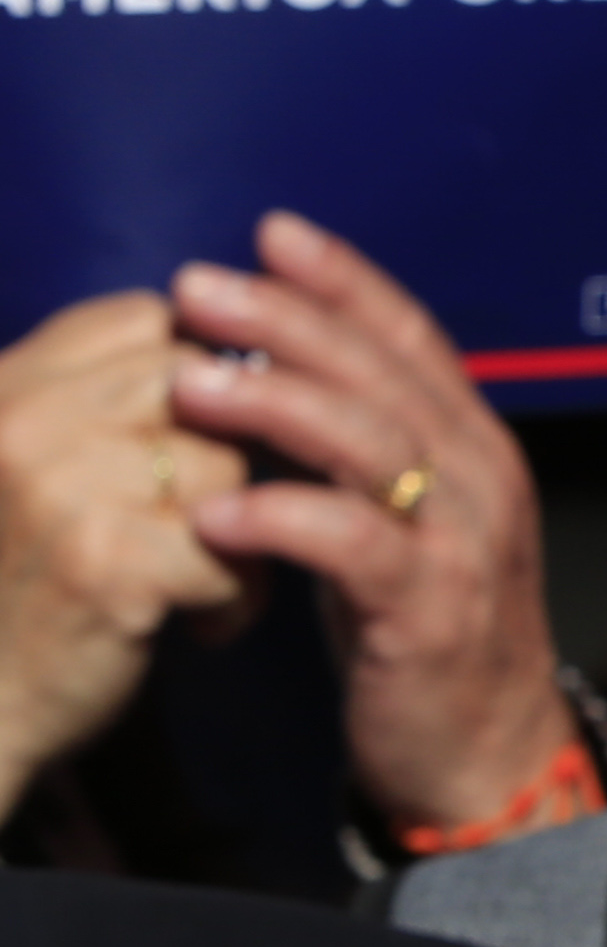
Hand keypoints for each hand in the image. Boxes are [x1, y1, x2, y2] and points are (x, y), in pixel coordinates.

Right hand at [0, 294, 252, 817]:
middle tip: (217, 521)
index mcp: (6, 384)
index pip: (146, 318)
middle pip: (203, 384)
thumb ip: (103, 400)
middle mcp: (21, 420)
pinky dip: (238, 599)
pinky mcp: (105, 563)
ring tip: (199, 581)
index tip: (204, 441)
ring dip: (243, 533)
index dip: (203, 377)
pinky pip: (235, 551)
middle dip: (230, 453)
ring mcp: (58, 487)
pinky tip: (198, 628)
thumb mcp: (39, 464)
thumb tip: (236, 354)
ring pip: (228, 467)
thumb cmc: (29, 581)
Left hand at [168, 213, 583, 837]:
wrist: (488, 754)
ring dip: (276, 406)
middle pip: (384, 376)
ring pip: (373, 445)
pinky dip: (283, 522)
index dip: (346, 282)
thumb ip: (359, 451)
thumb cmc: (422, 634)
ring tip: (188, 386)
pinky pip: (354, 547)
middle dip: (288, 323)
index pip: (414, 340)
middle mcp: (483, 482)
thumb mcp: (400, 521)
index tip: (270, 233)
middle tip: (196, 289)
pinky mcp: (430, 614)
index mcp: (476, 449)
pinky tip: (215, 517)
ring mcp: (464, 546)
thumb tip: (274, 370)